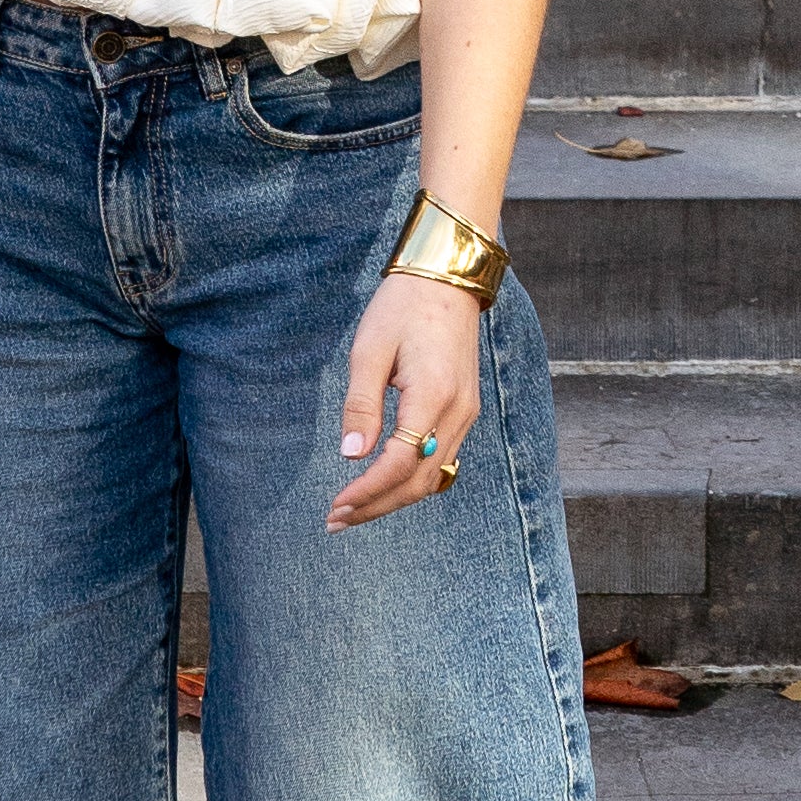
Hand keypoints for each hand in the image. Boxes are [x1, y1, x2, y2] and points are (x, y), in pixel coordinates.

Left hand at [327, 272, 481, 528]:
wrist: (447, 279)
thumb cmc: (402, 308)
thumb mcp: (370, 350)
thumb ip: (361, 405)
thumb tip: (351, 455)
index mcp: (432, 395)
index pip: (400, 462)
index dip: (367, 491)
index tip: (336, 505)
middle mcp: (457, 412)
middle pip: (419, 481)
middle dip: (376, 506)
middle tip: (335, 520)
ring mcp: (466, 414)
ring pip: (433, 477)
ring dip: (393, 499)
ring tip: (353, 510)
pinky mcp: (464, 411)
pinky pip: (442, 461)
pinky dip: (412, 481)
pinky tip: (383, 485)